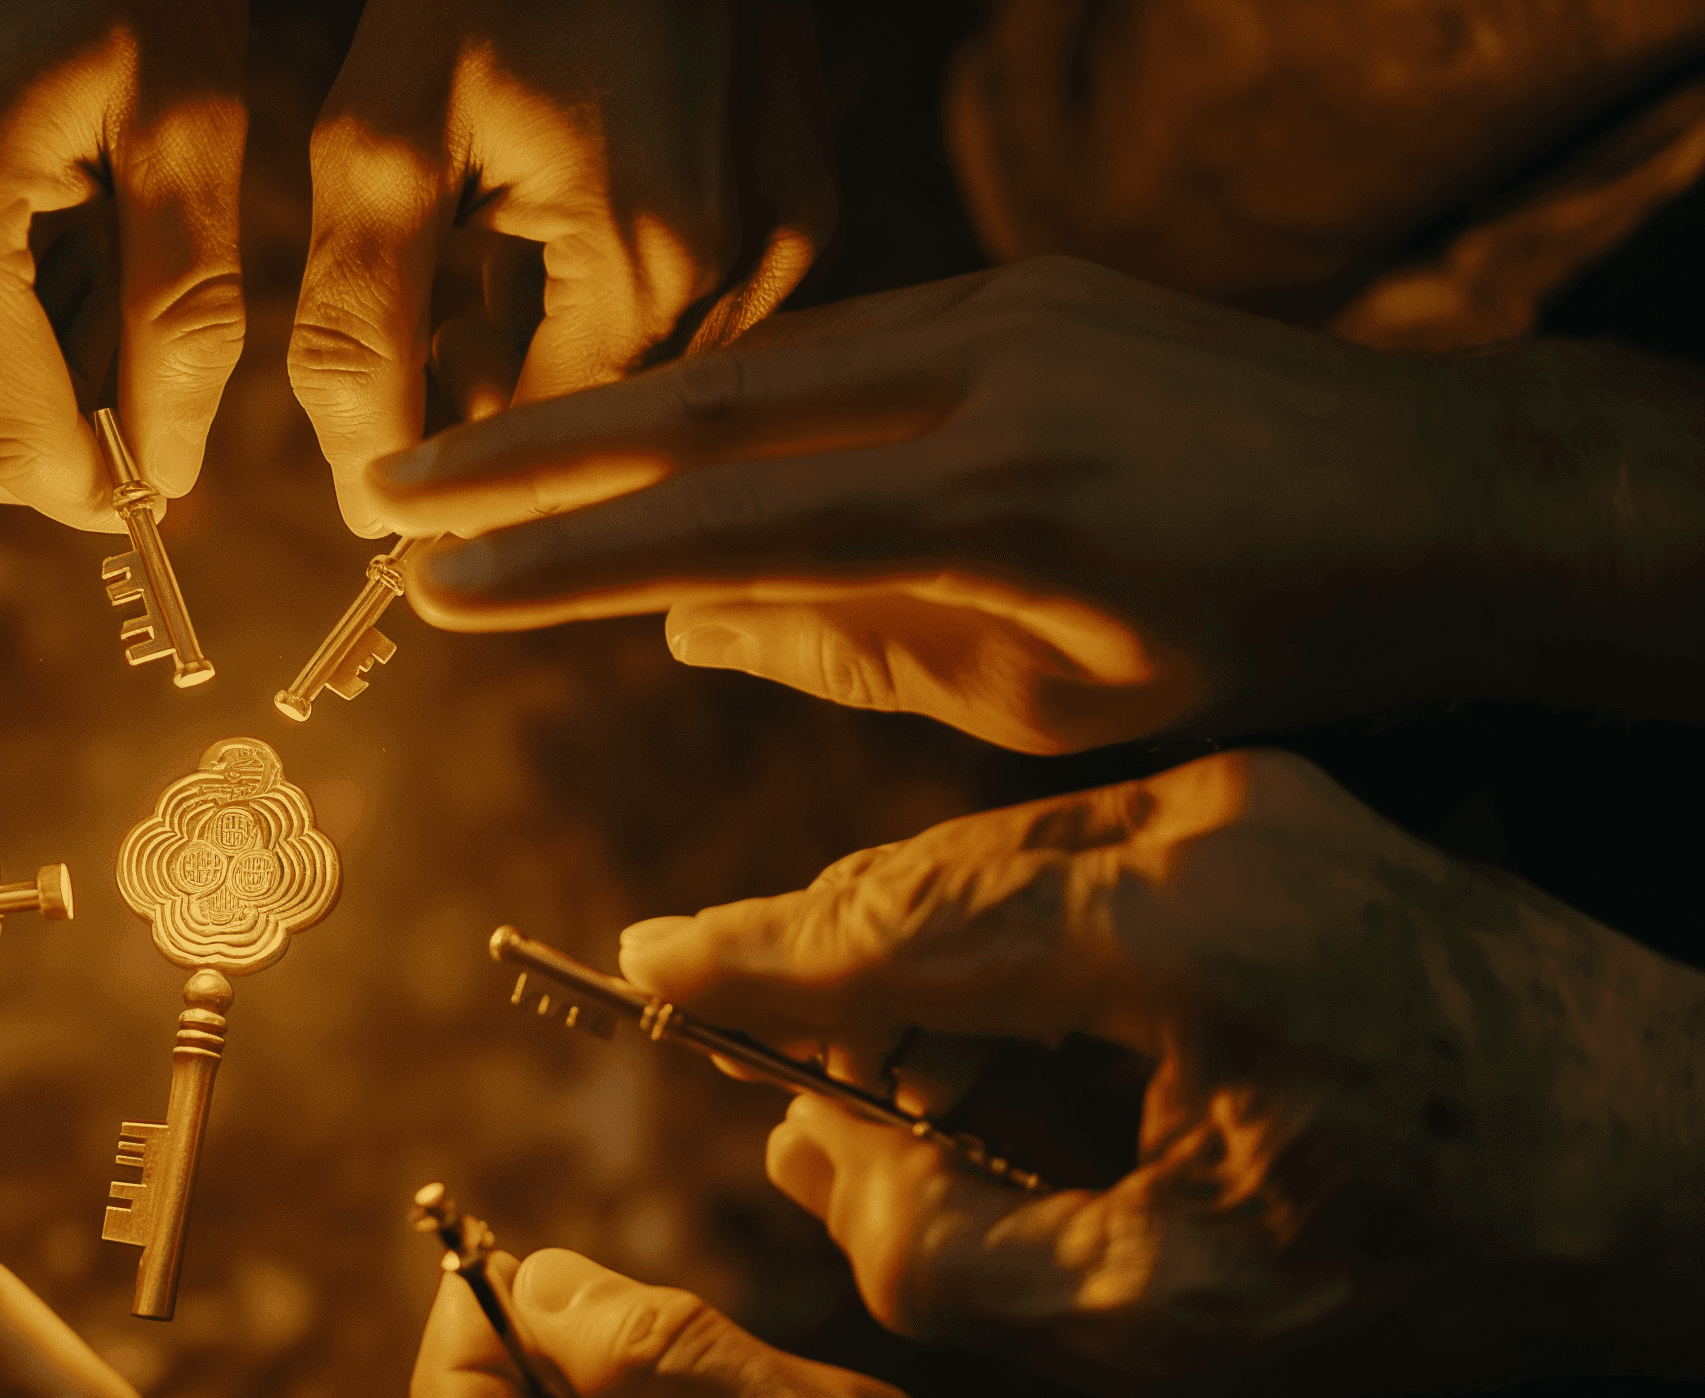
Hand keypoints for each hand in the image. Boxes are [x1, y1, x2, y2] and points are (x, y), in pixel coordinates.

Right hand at [0, 0, 247, 530]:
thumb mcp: (185, 118)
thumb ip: (182, 308)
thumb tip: (168, 468)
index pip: (19, 457)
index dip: (110, 485)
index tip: (180, 463)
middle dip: (55, 455)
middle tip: (153, 386)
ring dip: (15, 389)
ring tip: (111, 289)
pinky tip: (51, 237)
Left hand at [292, 0, 831, 536]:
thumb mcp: (383, 135)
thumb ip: (361, 324)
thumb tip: (365, 489)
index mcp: (655, 265)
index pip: (543, 470)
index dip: (450, 491)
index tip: (379, 498)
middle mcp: (758, 270)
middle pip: (607, 437)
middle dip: (501, 420)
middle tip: (424, 341)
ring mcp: (801, 234)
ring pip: (654, 383)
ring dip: (555, 363)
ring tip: (481, 260)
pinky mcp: (811, 197)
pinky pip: (702, 314)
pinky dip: (613, 308)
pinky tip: (550, 228)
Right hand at [378, 256, 1609, 753]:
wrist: (1428, 489)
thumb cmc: (1246, 634)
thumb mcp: (1046, 698)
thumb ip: (847, 652)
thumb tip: (680, 618)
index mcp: (1000, 513)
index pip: (727, 535)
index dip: (563, 568)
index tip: (434, 593)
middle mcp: (987, 381)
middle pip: (704, 409)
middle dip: (527, 454)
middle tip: (386, 489)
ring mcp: (1002, 310)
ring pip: (751, 359)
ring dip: (603, 412)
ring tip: (475, 466)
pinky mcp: (1016, 283)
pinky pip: (828, 338)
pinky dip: (721, 390)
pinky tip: (638, 430)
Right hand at [615, 749, 1704, 1396]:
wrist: (1676, 1144)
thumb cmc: (1444, 1245)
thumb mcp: (1177, 1315)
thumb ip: (958, 1255)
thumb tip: (821, 1159)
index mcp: (1175, 927)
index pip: (891, 923)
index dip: (747, 958)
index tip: (639, 966)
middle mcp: (1197, 816)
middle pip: (928, 876)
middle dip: (833, 975)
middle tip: (778, 1072)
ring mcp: (1240, 791)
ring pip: (991, 859)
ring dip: (926, 966)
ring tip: (927, 1102)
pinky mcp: (1270, 799)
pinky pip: (1073, 855)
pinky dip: (1011, 942)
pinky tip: (1030, 1050)